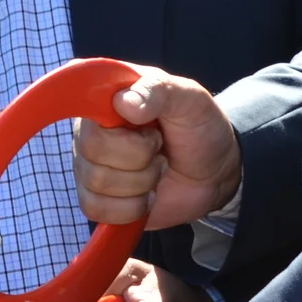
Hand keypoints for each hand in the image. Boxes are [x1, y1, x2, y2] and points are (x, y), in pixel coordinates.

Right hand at [72, 67, 239, 229]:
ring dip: (141, 182)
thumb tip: (124, 103)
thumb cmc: (198, 128)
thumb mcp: (189, 99)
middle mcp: (89, 134)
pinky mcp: (98, 200)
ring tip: (157, 168)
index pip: (86, 117)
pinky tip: (147, 195)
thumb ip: (158, 91)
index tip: (144, 128)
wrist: (216, 172)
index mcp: (104, 102)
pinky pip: (97, 210)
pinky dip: (131, 208)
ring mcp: (90, 169)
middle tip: (159, 148)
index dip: (119, 134)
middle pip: (93, 153)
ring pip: (98, 184)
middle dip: (139, 157)